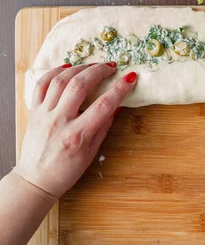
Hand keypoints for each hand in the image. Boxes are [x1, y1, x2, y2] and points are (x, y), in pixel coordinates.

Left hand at [14, 62, 137, 198]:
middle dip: (99, 71)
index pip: (104, 105)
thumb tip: (117, 106)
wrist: (36, 179)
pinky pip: (41, 85)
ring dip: (79, 68)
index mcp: (77, 135)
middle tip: (111, 66)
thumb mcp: (92, 152)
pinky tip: (66, 67)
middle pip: (80, 85)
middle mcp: (59, 121)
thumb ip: (104, 126)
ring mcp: (44, 115)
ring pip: (60, 81)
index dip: (120, 89)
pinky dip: (53, 72)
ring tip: (93, 65)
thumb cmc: (67, 170)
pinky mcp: (34, 112)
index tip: (131, 77)